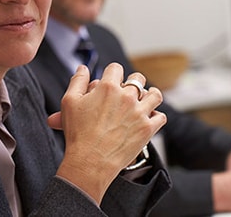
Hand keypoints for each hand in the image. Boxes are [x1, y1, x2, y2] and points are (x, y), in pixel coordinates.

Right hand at [49, 63, 166, 203]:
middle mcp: (127, 97)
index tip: (111, 81)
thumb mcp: (69, 103)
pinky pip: (161, 117)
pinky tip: (148, 119)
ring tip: (144, 101)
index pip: (116, 68)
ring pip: (155, 95)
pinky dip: (156, 117)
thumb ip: (78, 81)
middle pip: (138, 78)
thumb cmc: (77, 134)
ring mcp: (140, 112)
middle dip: (132, 83)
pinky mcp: (148, 129)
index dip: (112, 74)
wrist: (89, 162)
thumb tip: (83, 68)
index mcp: (108, 87)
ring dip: (150, 96)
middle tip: (127, 92)